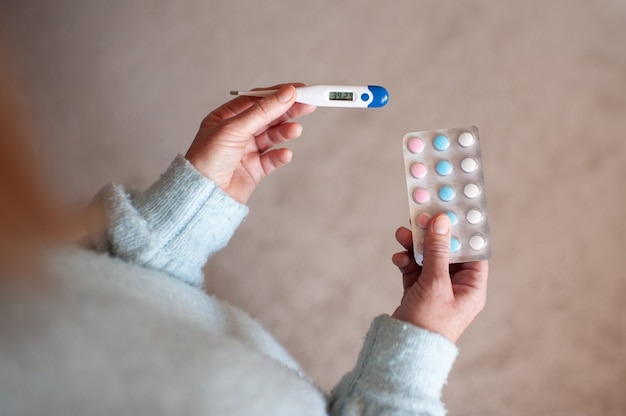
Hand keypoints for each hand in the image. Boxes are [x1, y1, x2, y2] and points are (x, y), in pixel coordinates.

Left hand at [185, 83, 315, 202]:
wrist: (203, 196)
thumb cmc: (207, 159)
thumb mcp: (235, 129)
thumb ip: (263, 111)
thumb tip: (286, 93)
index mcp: (226, 117)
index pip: (257, 99)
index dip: (278, 93)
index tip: (300, 90)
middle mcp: (237, 132)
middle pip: (268, 116)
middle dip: (288, 111)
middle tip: (308, 105)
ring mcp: (246, 151)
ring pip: (272, 136)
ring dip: (285, 132)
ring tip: (296, 130)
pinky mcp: (254, 169)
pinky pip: (272, 159)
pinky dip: (281, 155)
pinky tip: (285, 154)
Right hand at [391, 213, 487, 342]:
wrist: (403, 351)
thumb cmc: (428, 322)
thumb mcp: (435, 282)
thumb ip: (437, 250)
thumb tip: (442, 221)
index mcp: (472, 287)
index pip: (473, 251)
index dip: (462, 231)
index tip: (451, 211)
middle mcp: (456, 287)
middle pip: (447, 252)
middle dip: (431, 235)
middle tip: (419, 216)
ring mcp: (436, 290)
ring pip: (427, 258)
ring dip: (414, 245)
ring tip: (401, 233)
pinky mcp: (418, 292)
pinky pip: (413, 269)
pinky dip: (405, 261)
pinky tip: (398, 258)